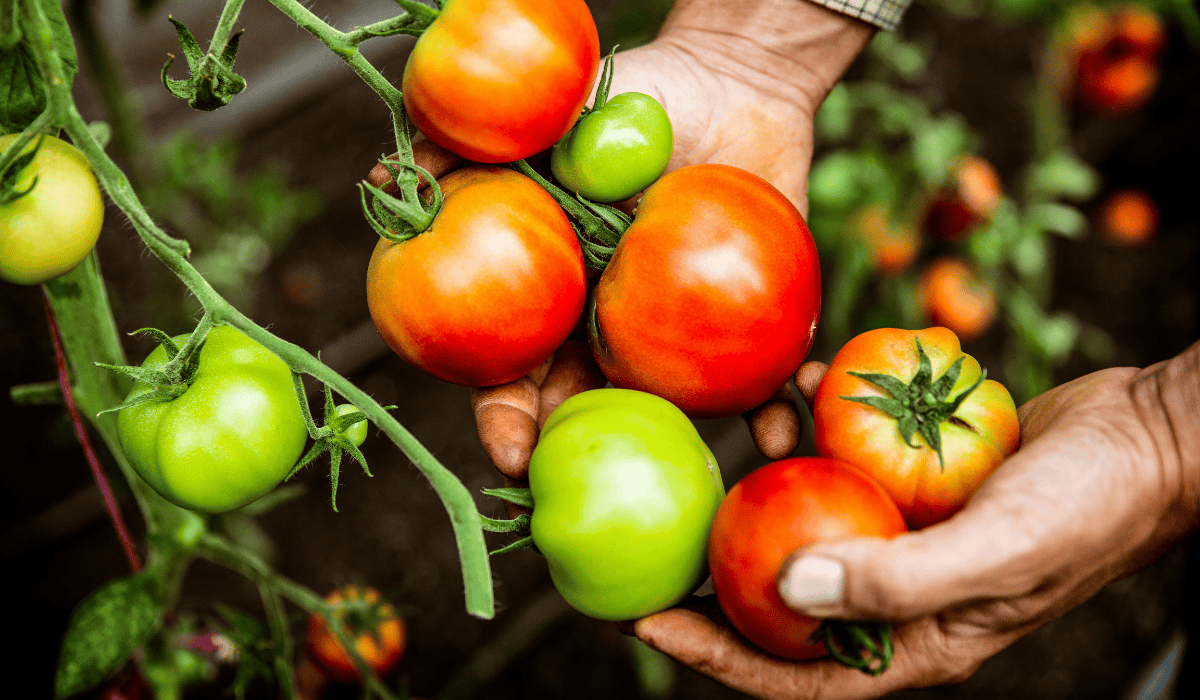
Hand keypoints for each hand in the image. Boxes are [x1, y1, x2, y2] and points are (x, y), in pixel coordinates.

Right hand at [467, 0, 873, 479]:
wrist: (734, 83)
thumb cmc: (637, 98)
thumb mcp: (548, 117)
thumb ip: (473, 146)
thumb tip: (390, 174)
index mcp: (556, 297)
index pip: (513, 373)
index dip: (505, 419)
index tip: (511, 452)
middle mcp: (610, 328)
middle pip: (585, 413)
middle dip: (581, 461)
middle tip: (595, 492)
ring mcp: (676, 334)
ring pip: (667, 413)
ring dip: (678, 452)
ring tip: (695, 474)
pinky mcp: (745, 325)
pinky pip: (758, 380)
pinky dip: (770, 411)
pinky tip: (781, 432)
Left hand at [631, 345, 1199, 698]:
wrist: (1153, 434)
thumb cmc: (1093, 506)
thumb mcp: (996, 552)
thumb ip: (894, 580)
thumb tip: (787, 590)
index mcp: (917, 637)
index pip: (796, 670)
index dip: (715, 654)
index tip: (644, 622)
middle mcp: (901, 590)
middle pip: (787, 594)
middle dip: (721, 565)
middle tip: (661, 528)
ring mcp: (906, 529)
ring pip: (812, 511)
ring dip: (777, 466)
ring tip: (760, 418)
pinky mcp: (916, 475)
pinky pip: (847, 452)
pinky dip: (823, 418)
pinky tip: (809, 382)